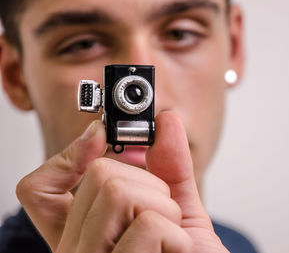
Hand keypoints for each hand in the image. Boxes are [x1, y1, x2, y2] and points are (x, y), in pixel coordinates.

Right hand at [16, 111, 228, 252]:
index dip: (66, 156)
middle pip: (98, 175)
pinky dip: (178, 237)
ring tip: (169, 240)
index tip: (100, 136)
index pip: (40, 190)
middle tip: (163, 219)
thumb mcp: (178, 211)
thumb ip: (170, 167)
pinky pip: (148, 225)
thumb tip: (166, 120)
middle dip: (150, 187)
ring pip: (117, 192)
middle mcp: (78, 249)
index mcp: (86, 233)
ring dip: (165, 211)